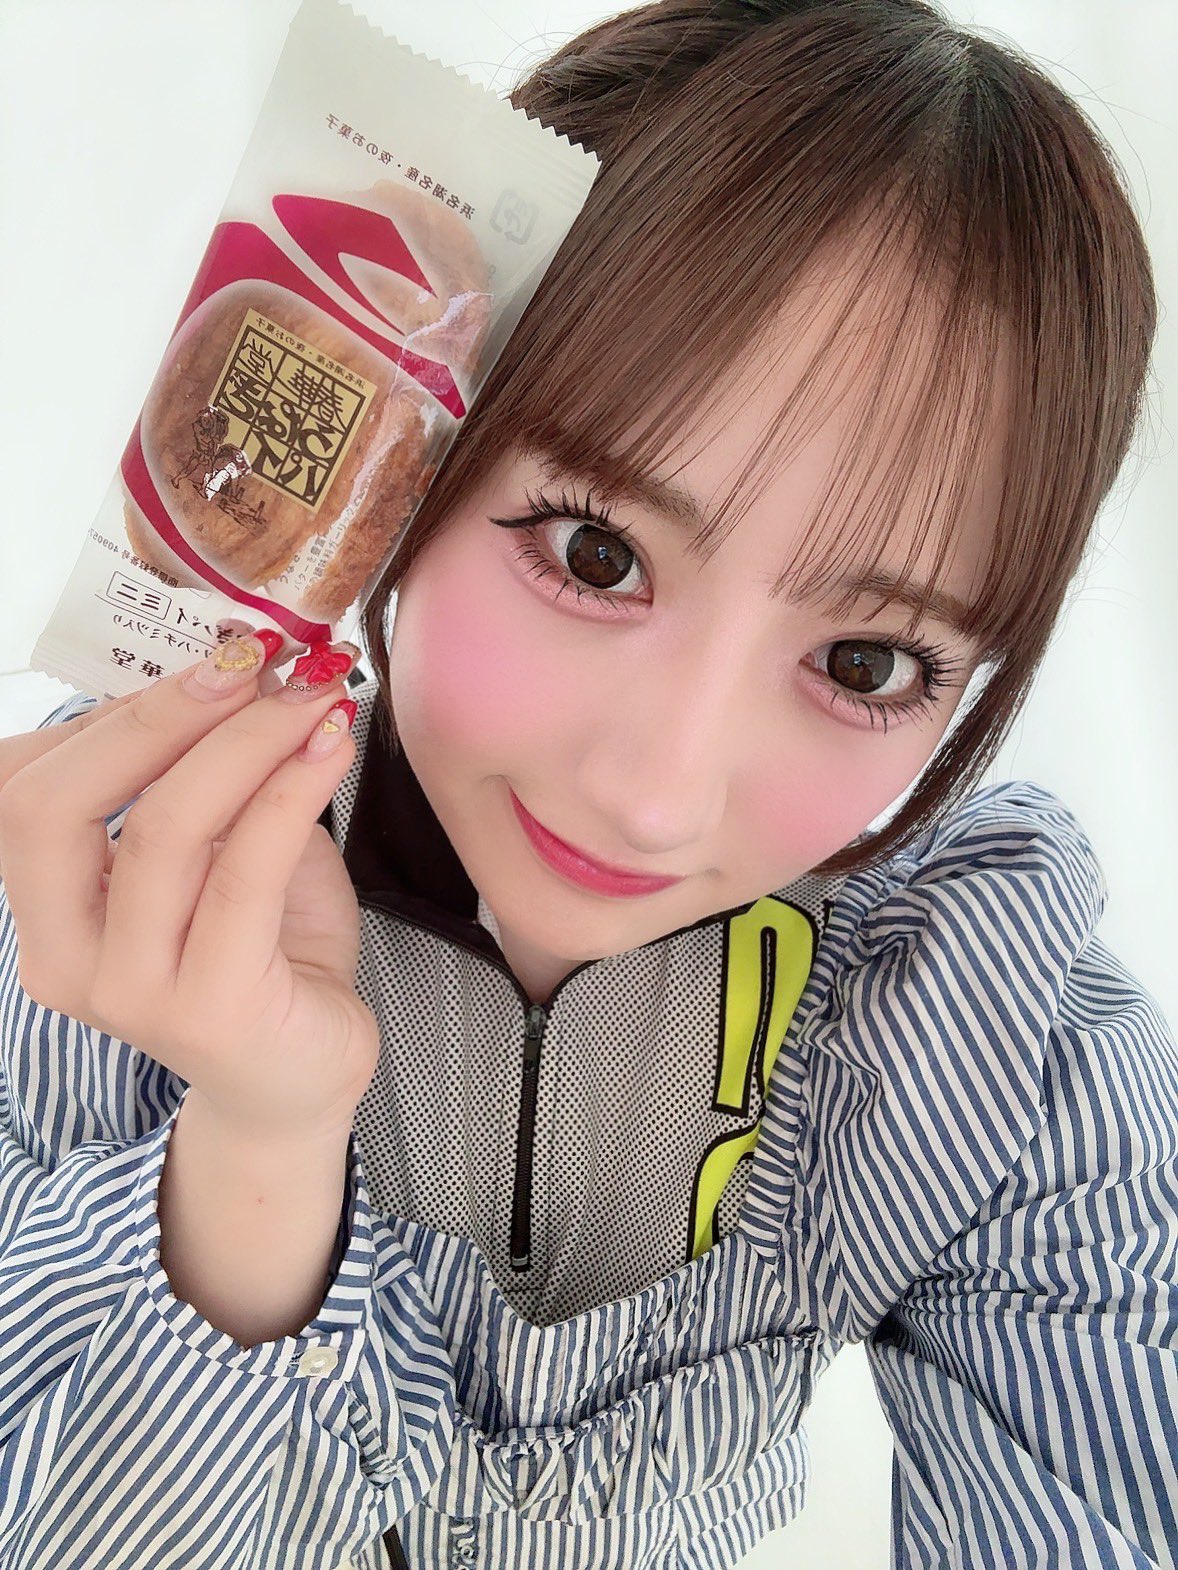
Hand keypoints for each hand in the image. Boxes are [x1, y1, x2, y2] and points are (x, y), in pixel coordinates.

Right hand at [0, 631, 378, 1143]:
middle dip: (157, 713)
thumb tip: (239, 667)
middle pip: (53, 805)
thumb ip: (202, 781)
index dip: (109, 710)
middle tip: (251, 660)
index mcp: (46, 911)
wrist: (301, 1075)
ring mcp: (128, 992)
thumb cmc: (260, 952)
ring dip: (244, 742)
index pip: (26, 788)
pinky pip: (243, 873)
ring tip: (312, 694)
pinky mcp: (209, 1010)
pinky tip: (331, 746)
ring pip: (161, 831)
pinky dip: (290, 792)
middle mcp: (65, 957)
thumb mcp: (217, 852)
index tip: (207, 651)